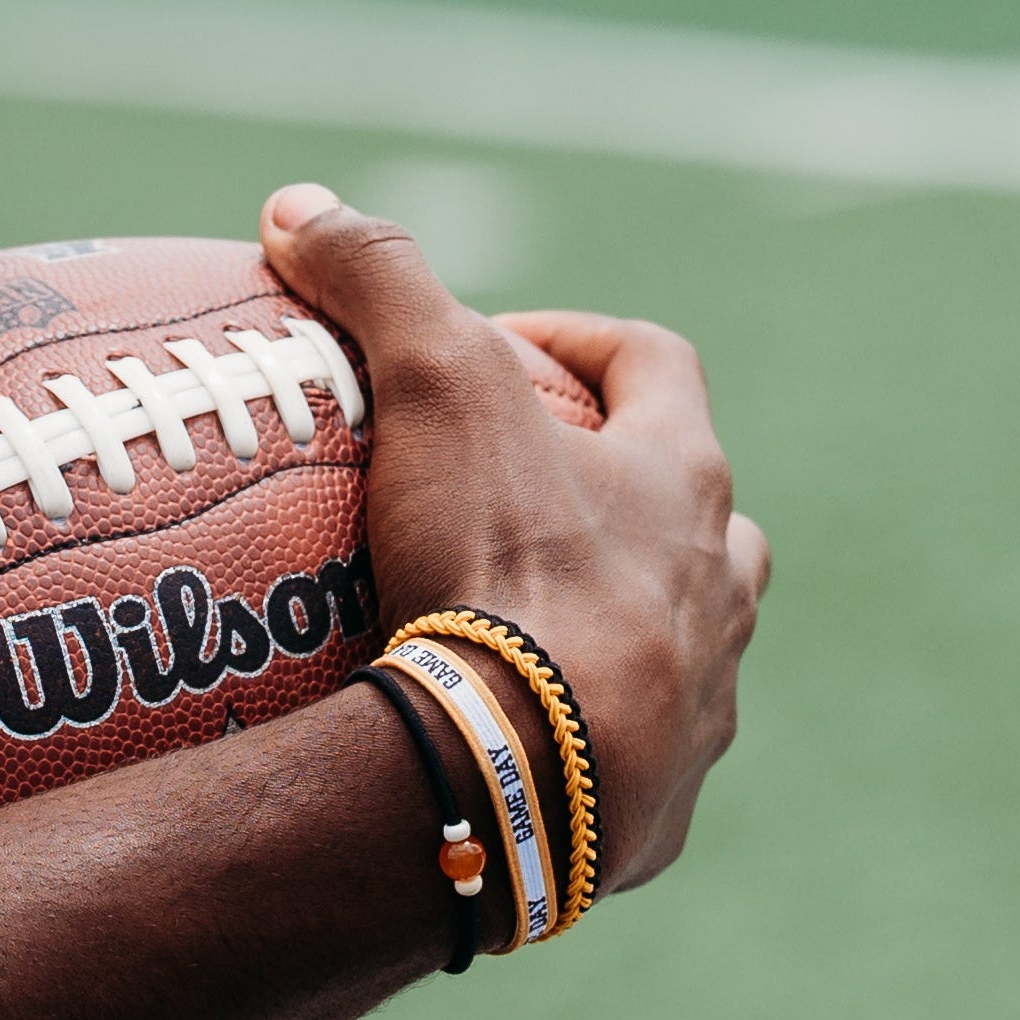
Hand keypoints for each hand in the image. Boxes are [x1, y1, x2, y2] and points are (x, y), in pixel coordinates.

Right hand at [261, 186, 767, 906]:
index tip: (504, 346)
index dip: (585, 341)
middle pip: (707, 516)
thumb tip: (300, 205)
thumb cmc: (503, 568)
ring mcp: (701, 709)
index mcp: (686, 485)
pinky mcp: (660, 814)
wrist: (528, 779)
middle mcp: (719, 591)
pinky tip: (509, 747)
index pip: (661, 366)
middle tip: (524, 498)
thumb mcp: (436, 390)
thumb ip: (379, 282)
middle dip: (631, 495)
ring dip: (627, 621)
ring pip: (690, 643)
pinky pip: (636, 765)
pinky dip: (585, 744)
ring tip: (524, 625)